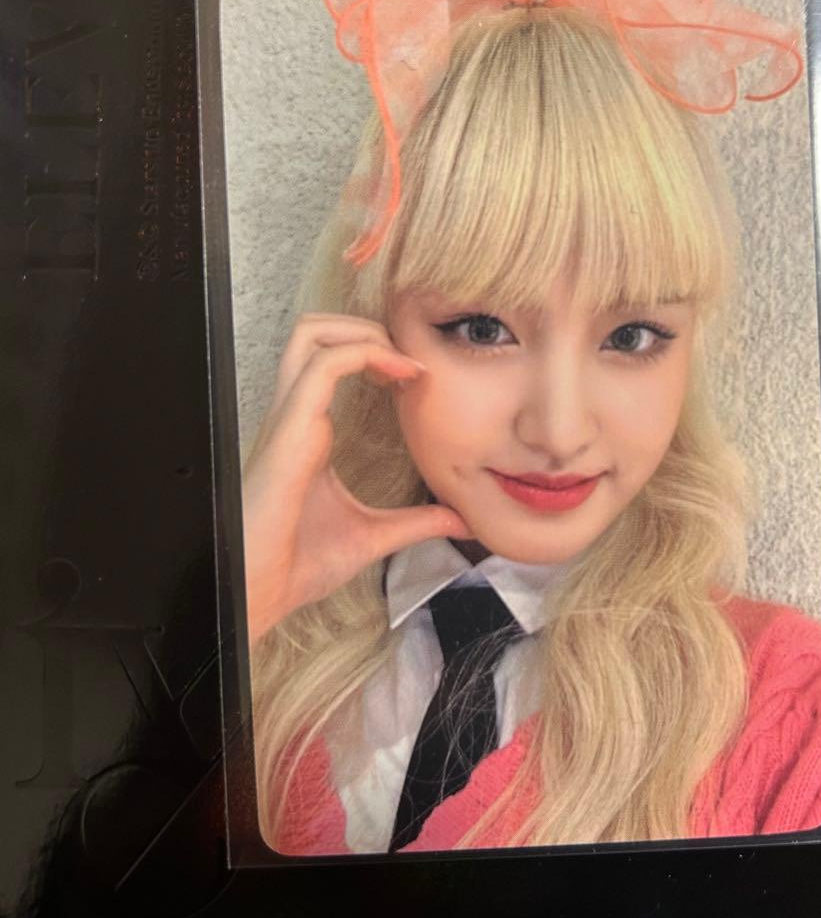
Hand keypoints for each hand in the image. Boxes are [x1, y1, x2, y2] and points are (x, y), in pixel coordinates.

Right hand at [241, 313, 471, 642]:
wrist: (261, 593)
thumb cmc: (298, 565)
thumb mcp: (374, 535)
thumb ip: (417, 522)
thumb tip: (462, 521)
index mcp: (308, 431)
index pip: (329, 359)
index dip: (374, 351)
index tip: (418, 375)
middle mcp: (295, 414)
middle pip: (313, 330)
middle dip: (364, 324)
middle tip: (409, 357)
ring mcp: (289, 417)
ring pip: (311, 333)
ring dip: (364, 330)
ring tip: (404, 360)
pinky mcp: (290, 428)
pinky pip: (321, 365)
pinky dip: (364, 353)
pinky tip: (401, 375)